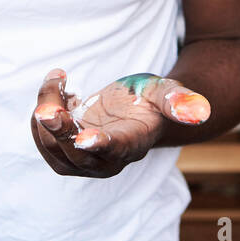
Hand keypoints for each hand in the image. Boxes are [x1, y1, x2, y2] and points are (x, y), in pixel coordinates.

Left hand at [31, 70, 210, 177]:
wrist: (138, 108)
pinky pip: (43, 140)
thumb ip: (179, 101)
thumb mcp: (167, 92)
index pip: (114, 150)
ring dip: (46, 113)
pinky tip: (57, 91)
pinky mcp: (65, 152)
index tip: (83, 136)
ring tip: (58, 81)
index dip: (98, 144)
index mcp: (132, 145)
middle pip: (76, 154)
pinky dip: (40, 116)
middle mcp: (106, 160)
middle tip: (48, 107)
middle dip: (59, 130)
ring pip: (53, 146)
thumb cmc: (153, 99)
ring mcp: (84, 160)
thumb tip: (199, 109)